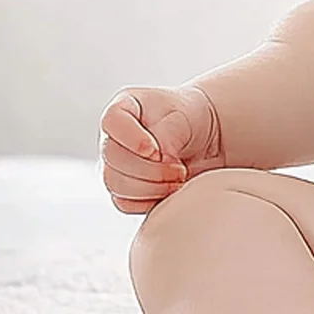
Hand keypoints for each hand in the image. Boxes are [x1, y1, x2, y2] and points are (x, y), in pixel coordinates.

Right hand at [99, 85, 223, 214]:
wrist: (202, 138)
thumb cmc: (189, 119)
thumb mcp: (184, 117)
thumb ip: (168, 134)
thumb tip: (157, 159)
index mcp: (123, 109)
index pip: (112, 121)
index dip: (132, 139)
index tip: (156, 150)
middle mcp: (113, 138)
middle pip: (113, 159)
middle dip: (150, 168)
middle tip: (180, 168)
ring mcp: (114, 165)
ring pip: (116, 184)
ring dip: (152, 186)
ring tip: (180, 178)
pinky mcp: (123, 189)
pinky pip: (125, 203)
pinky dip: (150, 200)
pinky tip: (171, 189)